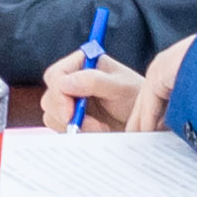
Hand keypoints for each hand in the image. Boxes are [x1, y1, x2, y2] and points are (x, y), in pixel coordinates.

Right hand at [42, 50, 157, 130]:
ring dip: (73, 125)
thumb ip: (93, 81)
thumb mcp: (120, 87)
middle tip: (92, 126)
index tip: (70, 113)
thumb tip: (64, 82)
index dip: (59, 95)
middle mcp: (72, 79)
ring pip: (51, 114)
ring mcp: (70, 100)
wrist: (146, 121)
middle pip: (50, 97)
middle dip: (67, 114)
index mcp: (82, 63)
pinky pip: (59, 128)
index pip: (56, 75)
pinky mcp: (70, 118)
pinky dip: (75, 132)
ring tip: (100, 128)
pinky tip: (95, 131)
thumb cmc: (137, 98)